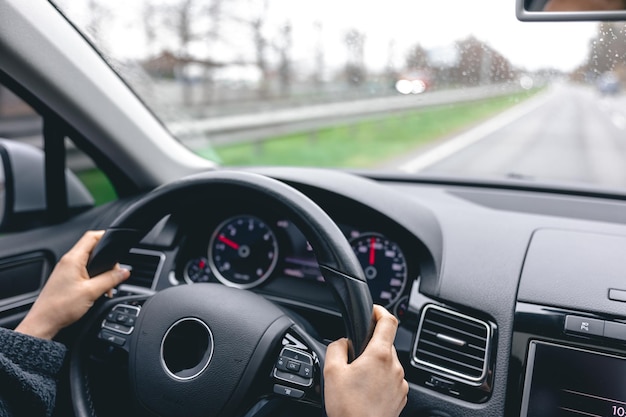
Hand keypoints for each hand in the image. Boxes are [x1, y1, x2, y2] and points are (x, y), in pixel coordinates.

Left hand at [15, 230, 129, 339]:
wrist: (44, 322)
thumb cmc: (60, 307)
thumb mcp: (92, 292)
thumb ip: (110, 279)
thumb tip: (124, 272)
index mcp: (73, 260)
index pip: (91, 237)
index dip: (106, 235)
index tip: (117, 242)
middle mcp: (68, 262)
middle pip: (93, 250)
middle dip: (107, 260)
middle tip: (115, 274)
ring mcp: (66, 270)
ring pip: (89, 262)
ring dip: (101, 271)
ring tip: (107, 287)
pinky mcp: (66, 279)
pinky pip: (84, 272)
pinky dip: (94, 278)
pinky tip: (97, 291)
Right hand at [324, 305, 408, 416]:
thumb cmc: (348, 408)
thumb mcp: (331, 371)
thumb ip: (336, 347)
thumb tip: (342, 342)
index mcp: (380, 355)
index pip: (389, 321)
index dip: (380, 311)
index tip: (373, 311)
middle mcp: (395, 367)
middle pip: (386, 343)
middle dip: (370, 345)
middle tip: (353, 358)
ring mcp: (400, 383)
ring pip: (388, 363)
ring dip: (375, 365)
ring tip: (357, 380)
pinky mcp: (400, 397)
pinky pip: (391, 380)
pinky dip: (380, 380)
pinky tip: (365, 392)